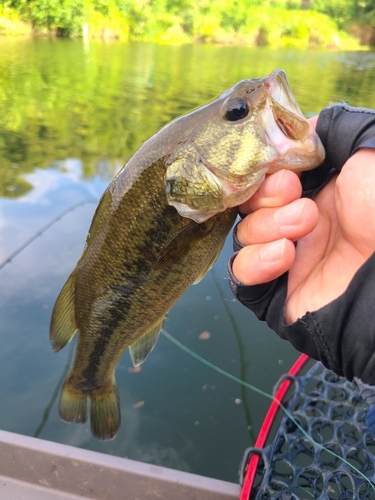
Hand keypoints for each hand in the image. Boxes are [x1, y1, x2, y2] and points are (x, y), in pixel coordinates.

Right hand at [232, 133, 374, 323]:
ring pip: (243, 237)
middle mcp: (298, 225)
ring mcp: (286, 259)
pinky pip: (241, 277)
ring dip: (265, 227)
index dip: (264, 172)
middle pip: (248, 206)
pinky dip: (254, 262)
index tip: (282, 169)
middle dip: (264, 197)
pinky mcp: (276, 293)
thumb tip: (301, 128)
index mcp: (317, 194)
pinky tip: (284, 256)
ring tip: (303, 227)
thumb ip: (334, 131)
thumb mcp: (367, 151)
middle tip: (292, 194)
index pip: (266, 179)